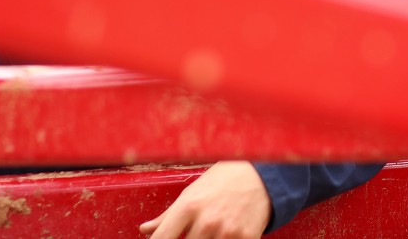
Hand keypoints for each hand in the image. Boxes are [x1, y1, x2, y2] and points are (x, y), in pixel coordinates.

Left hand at [140, 161, 271, 238]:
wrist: (263, 175)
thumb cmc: (224, 180)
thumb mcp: (193, 191)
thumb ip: (168, 215)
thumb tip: (145, 229)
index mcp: (188, 206)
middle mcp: (206, 220)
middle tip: (199, 231)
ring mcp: (226, 232)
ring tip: (212, 230)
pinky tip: (227, 234)